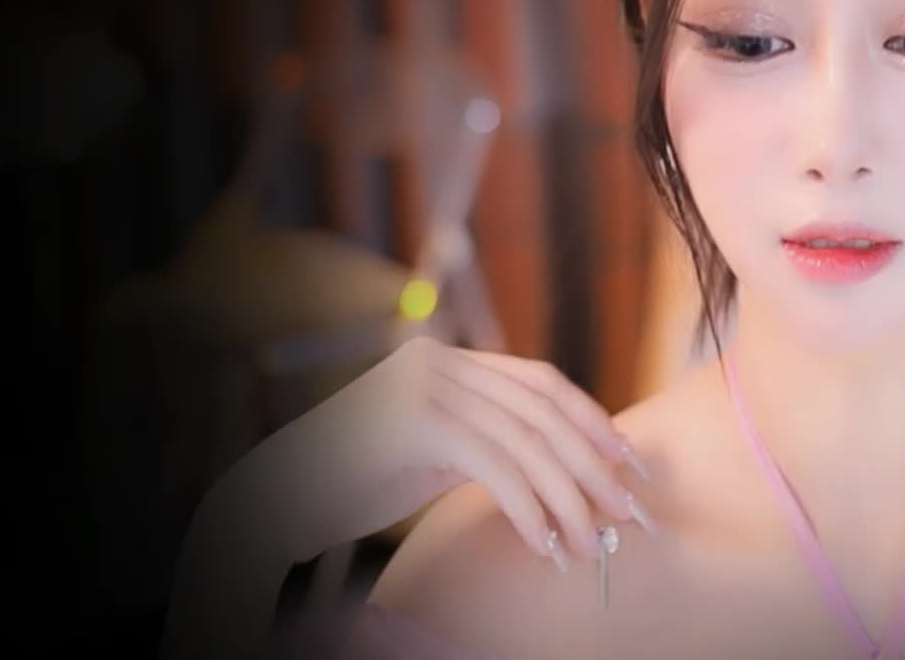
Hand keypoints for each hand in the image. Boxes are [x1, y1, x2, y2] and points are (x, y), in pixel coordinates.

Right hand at [221, 335, 654, 572]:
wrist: (273, 501)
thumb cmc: (355, 485)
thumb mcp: (433, 450)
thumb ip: (489, 440)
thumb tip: (567, 468)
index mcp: (449, 359)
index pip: (541, 383)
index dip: (592, 422)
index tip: (630, 465)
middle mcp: (440, 362)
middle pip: (542, 413)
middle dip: (592, 467)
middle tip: (627, 514)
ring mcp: (425, 387)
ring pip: (525, 445)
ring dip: (566, 501)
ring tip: (589, 546)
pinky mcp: (413, 424)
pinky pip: (494, 469)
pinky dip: (528, 511)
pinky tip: (544, 546)